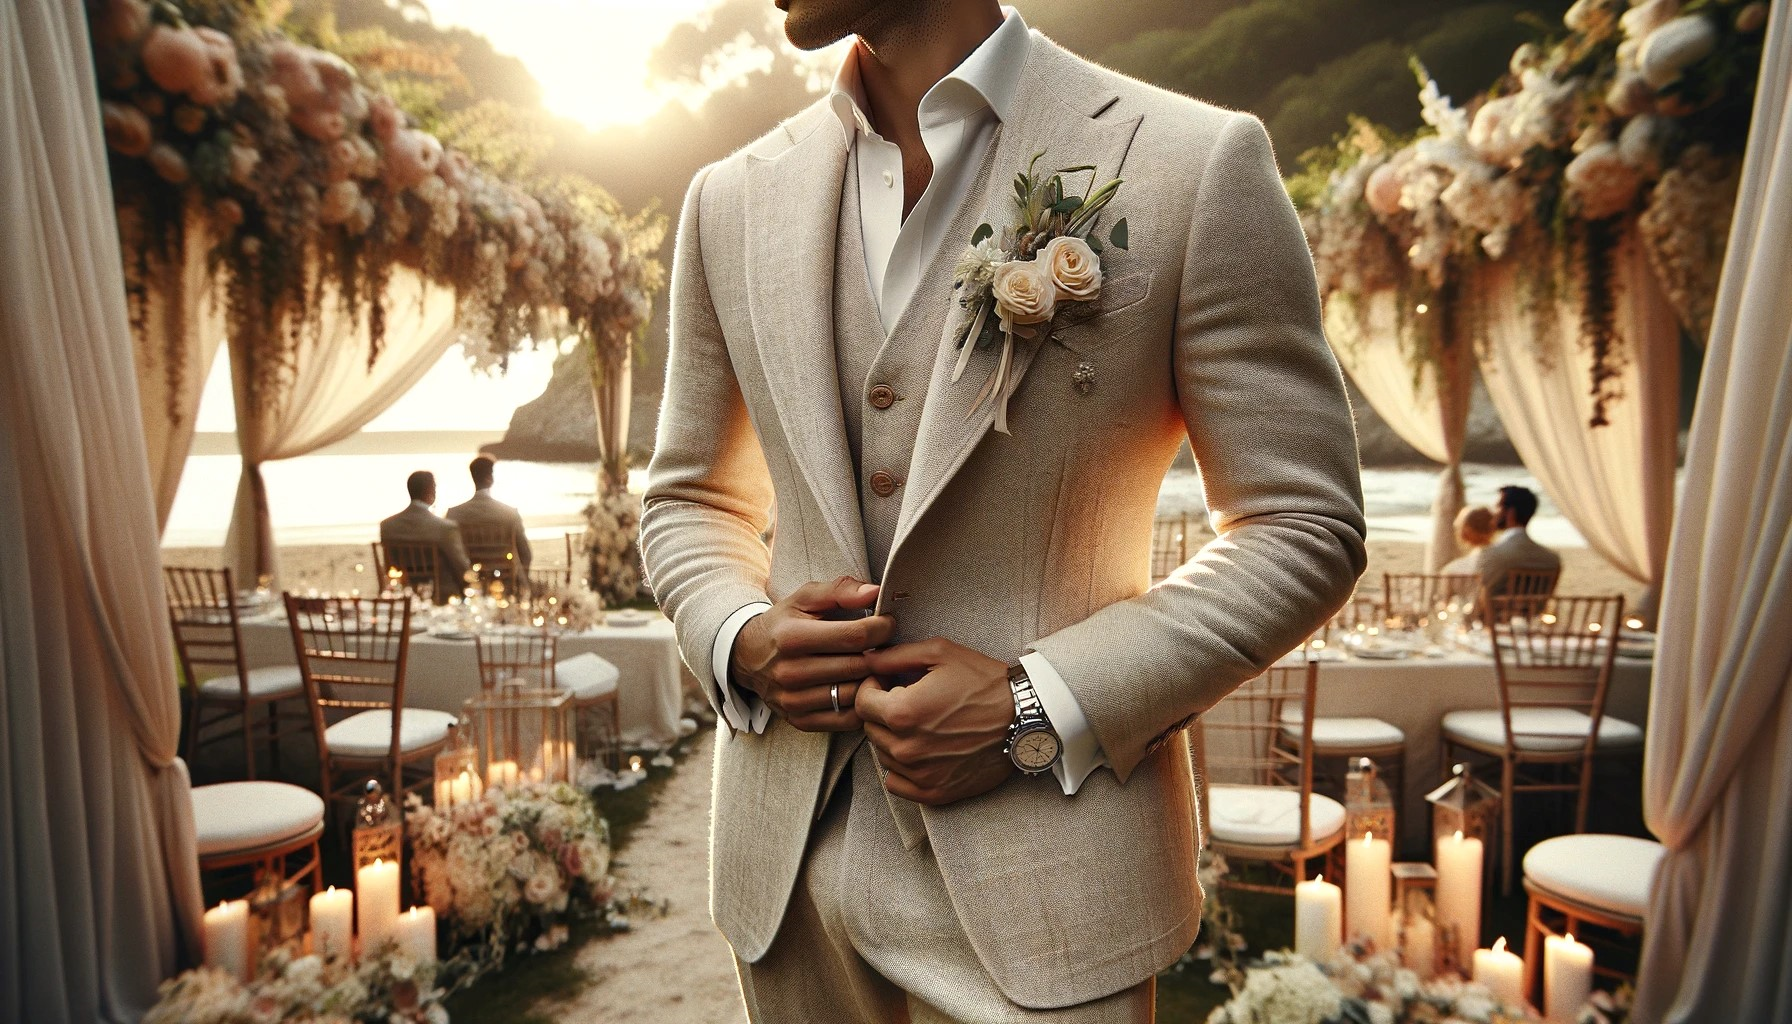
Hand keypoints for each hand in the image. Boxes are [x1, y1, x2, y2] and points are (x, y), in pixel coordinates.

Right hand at [730, 576, 894, 731]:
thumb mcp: (805, 598)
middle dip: (882, 653)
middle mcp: (790, 672)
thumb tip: (875, 593)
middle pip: (859, 666)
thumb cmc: (783, 624)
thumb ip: (840, 590)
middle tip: (887, 645)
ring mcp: (794, 700)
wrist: (747, 657)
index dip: (882, 628)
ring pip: (856, 694)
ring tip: (876, 665)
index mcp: (792, 637)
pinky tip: (861, 687)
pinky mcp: (800, 721)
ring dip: (874, 680)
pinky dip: (862, 704)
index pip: (855, 636)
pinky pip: (848, 720)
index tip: (887, 623)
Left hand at [857, 638, 1015, 805]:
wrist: (1024, 718)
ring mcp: (920, 774)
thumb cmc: (984, 682)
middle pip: (870, 729)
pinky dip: (901, 768)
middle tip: (908, 700)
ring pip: (883, 755)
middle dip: (883, 711)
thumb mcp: (940, 653)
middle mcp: (906, 748)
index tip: (887, 683)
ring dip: (893, 738)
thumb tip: (866, 660)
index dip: (871, 687)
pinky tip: (921, 750)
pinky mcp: (935, 792)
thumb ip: (895, 656)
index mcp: (902, 713)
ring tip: (921, 723)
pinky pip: (896, 784)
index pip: (861, 702)